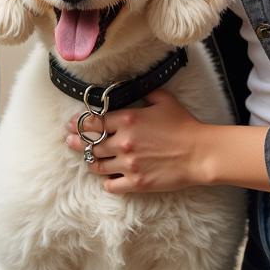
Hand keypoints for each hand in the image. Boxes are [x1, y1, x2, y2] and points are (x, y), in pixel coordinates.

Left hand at [65, 89, 247, 193]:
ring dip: (90, 161)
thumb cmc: (183, 124)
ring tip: (87, 159)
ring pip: (98, 165)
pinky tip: (106, 178)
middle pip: (90, 144)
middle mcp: (123, 142)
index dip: (79, 123)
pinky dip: (106, 182)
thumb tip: (130, 84)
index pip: (93, 122)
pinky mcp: (137, 183)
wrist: (199, 153)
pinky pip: (111, 186)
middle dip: (76, 142)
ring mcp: (128, 165)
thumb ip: (142, 91)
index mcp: (127, 119)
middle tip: (69, 141)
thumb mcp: (162, 99)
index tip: (70, 123)